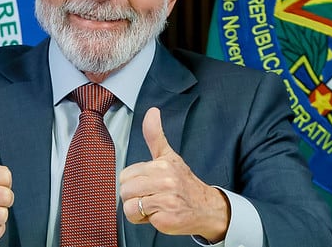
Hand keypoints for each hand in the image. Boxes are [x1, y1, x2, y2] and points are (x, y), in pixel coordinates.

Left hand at [119, 107, 229, 242]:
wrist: (206, 208)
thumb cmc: (184, 183)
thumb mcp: (169, 157)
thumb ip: (155, 135)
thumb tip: (152, 111)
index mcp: (162, 165)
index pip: (125, 175)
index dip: (133, 182)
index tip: (147, 184)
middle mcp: (165, 181)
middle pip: (125, 190)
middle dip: (134, 197)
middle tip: (151, 197)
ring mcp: (167, 200)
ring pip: (129, 206)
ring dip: (138, 210)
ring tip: (154, 206)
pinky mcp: (167, 218)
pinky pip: (139, 218)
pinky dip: (146, 220)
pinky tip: (159, 215)